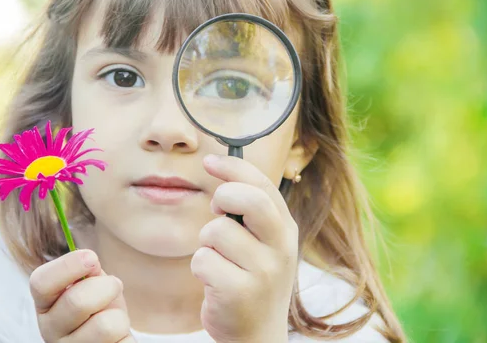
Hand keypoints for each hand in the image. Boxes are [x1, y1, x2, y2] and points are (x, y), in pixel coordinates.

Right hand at [29, 249, 135, 342]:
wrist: (112, 337)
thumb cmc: (100, 306)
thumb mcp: (92, 284)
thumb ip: (88, 272)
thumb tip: (90, 264)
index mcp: (45, 304)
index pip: (41, 283)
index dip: (67, 266)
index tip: (91, 257)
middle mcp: (50, 330)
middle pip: (77, 302)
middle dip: (107, 287)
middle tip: (114, 286)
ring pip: (105, 325)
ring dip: (119, 316)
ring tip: (114, 319)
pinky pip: (121, 342)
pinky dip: (126, 335)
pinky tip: (116, 338)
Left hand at [191, 155, 298, 342]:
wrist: (256, 335)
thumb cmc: (252, 280)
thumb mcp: (264, 244)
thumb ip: (252, 213)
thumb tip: (224, 177)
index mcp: (285, 230)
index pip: (262, 185)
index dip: (233, 168)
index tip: (209, 161)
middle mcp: (280, 248)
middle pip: (248, 200)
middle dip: (224, 196)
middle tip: (217, 210)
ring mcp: (263, 272)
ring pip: (214, 232)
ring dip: (206, 244)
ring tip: (219, 262)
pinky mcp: (239, 292)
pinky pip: (202, 260)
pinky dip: (200, 268)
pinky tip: (214, 283)